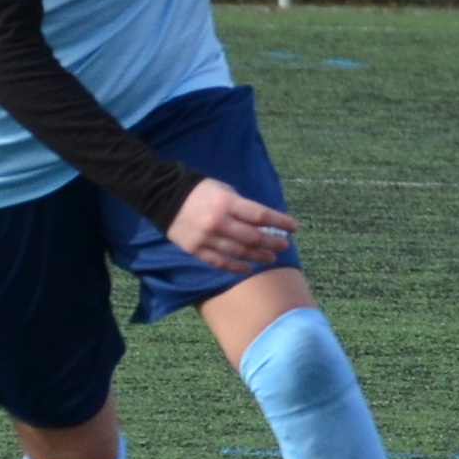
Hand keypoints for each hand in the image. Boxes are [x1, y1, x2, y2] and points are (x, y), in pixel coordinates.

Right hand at [165, 176, 297, 273]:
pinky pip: (220, 262)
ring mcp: (207, 238)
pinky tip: (248, 268)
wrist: (164, 197)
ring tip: (271, 257)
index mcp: (227, 203)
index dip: (280, 222)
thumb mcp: (224, 190)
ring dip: (258, 256)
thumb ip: (242, 206)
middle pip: (253, 237)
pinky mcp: (196, 250)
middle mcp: (218, 222)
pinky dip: (236, 267)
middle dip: (273, 242)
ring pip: (239, 252)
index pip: (261, 215)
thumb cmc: (200, 191)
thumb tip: (264, 221)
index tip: (294, 227)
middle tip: (284, 245)